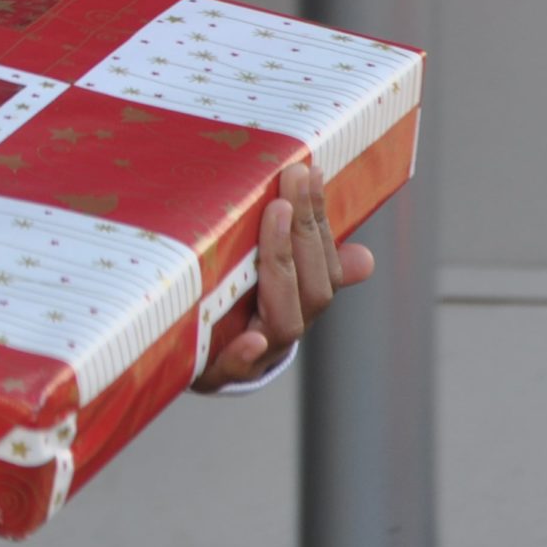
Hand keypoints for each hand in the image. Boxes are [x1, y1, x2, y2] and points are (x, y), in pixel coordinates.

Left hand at [192, 161, 375, 391]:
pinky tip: (251, 337)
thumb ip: (307, 264)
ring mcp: (254, 356)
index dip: (319, 220)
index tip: (310, 171)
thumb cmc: (229, 312)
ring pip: (285, 321)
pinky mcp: (215, 375)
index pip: (324, 264)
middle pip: (311, 289)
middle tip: (292, 179)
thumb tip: (366, 259)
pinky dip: (245, 355)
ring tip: (277, 216)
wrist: (180, 363)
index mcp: (298, 304)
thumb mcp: (267, 283)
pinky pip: (234, 370)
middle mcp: (283, 330)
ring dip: (282, 266)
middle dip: (304, 230)